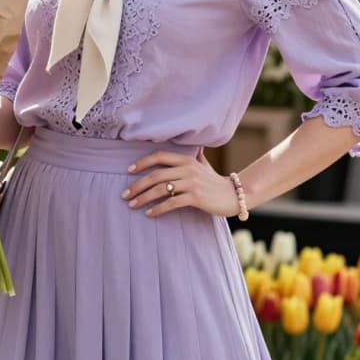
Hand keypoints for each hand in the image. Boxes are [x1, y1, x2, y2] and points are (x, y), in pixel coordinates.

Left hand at [121, 149, 239, 218]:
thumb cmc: (216, 182)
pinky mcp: (196, 198)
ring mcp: (192, 183)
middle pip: (156, 175)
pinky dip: (158, 209)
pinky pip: (172, 202)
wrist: (235, 195)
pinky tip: (149, 214)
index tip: (128, 171)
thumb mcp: (204, 166)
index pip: (159, 156)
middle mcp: (188, 169)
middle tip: (124, 195)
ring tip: (132, 205)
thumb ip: (195, 157)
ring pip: (161, 189)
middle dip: (137, 185)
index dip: (142, 162)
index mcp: (187, 160)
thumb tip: (194, 145)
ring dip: (143, 198)